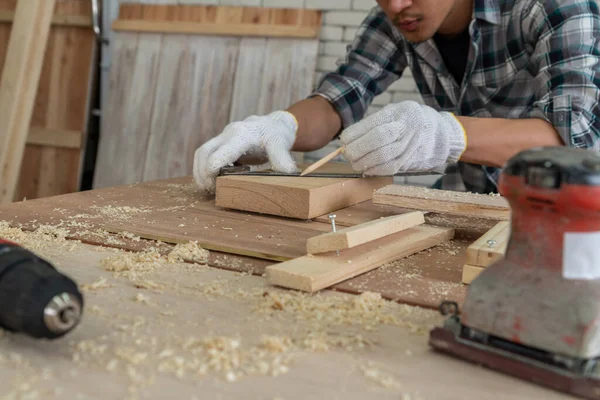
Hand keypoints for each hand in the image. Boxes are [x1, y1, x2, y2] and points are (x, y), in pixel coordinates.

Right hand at [193, 111, 298, 192]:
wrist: (275, 124)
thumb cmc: (277, 134)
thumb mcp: (282, 145)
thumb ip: (282, 158)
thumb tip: (288, 174)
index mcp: (242, 135)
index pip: (220, 152)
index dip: (212, 170)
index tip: (214, 185)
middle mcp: (228, 133)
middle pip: (204, 152)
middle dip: (202, 172)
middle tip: (208, 189)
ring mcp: (223, 137)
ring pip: (201, 152)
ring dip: (199, 171)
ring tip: (206, 187)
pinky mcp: (221, 143)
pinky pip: (205, 154)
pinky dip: (203, 167)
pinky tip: (210, 181)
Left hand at [339, 101, 466, 174]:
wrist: (445, 135)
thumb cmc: (416, 123)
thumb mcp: (398, 113)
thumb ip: (378, 122)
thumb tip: (352, 137)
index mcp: (400, 112)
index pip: (371, 124)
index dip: (353, 135)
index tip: (344, 141)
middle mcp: (407, 127)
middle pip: (375, 140)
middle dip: (357, 150)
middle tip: (348, 154)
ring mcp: (411, 145)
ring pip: (382, 156)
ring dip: (364, 162)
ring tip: (356, 163)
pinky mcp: (412, 160)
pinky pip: (390, 168)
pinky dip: (376, 170)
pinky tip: (368, 169)